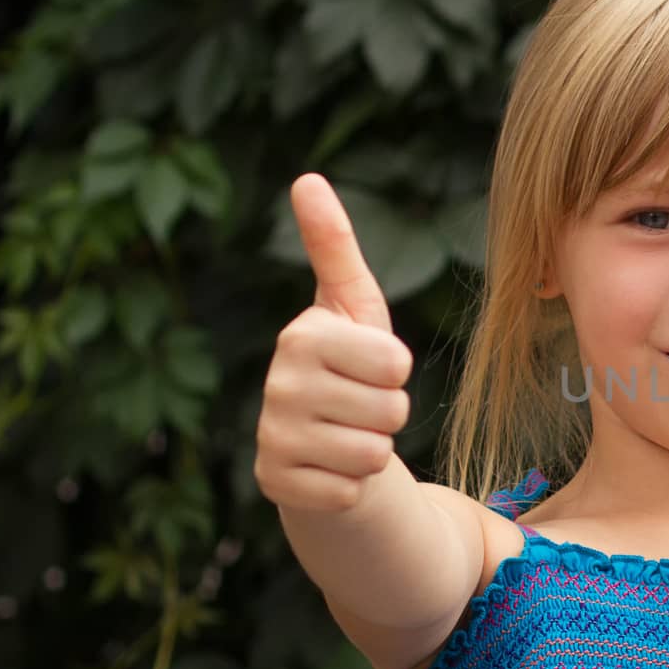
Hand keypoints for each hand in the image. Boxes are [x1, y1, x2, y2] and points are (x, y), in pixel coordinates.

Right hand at [253, 174, 414, 513]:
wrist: (318, 443)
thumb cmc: (348, 366)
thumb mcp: (352, 305)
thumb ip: (335, 246)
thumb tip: (307, 177)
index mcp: (301, 336)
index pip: (396, 363)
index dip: (396, 371)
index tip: (369, 366)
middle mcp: (277, 385)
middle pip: (392, 411)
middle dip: (389, 413)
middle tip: (359, 406)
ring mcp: (272, 437)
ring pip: (374, 454)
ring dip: (372, 450)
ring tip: (345, 434)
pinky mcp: (274, 484)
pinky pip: (352, 491)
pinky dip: (352, 486)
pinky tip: (328, 468)